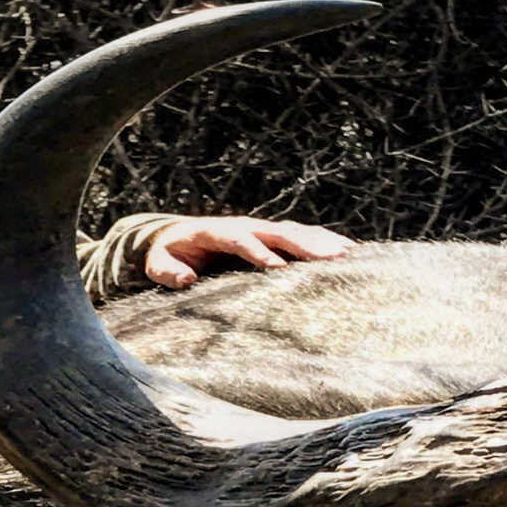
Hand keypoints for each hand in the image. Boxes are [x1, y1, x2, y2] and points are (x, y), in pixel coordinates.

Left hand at [140, 216, 353, 289]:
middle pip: (278, 233)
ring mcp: (260, 230)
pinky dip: (322, 242)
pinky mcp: (271, 238)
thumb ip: (167, 272)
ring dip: (320, 242)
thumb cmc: (169, 255)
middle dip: (304, 245)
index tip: (277, 269)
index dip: (258, 253)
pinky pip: (300, 237)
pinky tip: (346, 251)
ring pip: (294, 232)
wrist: (178, 236)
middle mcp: (244, 227)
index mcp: (216, 233)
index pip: (241, 240)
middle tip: (331, 258)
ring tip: (347, 254)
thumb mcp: (159, 265)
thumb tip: (186, 279)